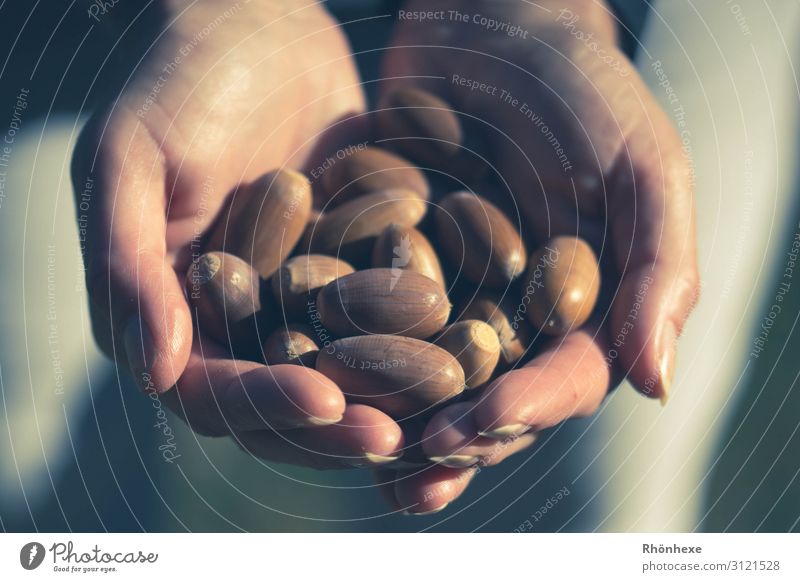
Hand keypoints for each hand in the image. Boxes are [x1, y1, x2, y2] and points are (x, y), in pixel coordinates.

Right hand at [72, 0, 404, 467]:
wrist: (260, 27)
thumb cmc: (183, 81)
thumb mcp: (132, 157)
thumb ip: (128, 263)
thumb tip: (154, 370)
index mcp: (167, 311)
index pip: (209, 388)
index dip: (262, 402)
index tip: (326, 401)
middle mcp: (229, 322)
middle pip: (278, 404)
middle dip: (333, 425)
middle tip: (394, 438)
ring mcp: (290, 305)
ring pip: (336, 379)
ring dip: (382, 405)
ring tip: (436, 416)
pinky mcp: (345, 278)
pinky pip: (378, 329)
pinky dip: (413, 354)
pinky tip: (461, 365)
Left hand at [377, 0, 699, 513]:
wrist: (493, 27)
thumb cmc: (580, 91)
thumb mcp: (639, 165)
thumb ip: (660, 269)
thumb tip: (656, 383)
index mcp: (583, 310)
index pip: (563, 380)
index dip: (523, 408)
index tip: (476, 423)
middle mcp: (516, 318)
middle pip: (492, 397)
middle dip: (454, 435)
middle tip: (409, 461)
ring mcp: (451, 297)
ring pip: (427, 379)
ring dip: (395, 422)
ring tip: (361, 451)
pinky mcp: (390, 267)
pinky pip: (368, 322)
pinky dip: (344, 355)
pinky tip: (312, 381)